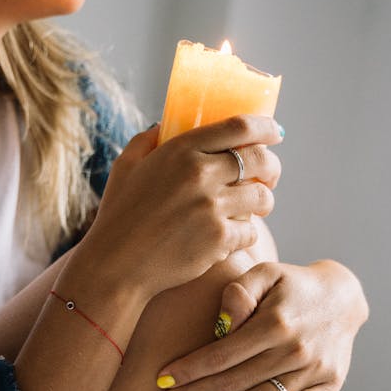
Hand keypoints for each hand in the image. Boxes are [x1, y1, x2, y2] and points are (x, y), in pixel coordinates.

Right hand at [78, 115, 282, 301]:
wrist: (116, 265)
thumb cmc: (118, 216)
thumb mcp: (126, 167)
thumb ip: (147, 140)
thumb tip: (165, 125)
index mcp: (181, 150)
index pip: (240, 126)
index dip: (265, 127)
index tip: (274, 132)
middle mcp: (201, 175)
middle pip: (260, 160)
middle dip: (272, 167)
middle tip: (269, 176)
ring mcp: (212, 208)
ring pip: (262, 198)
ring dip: (263, 203)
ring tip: (255, 208)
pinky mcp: (218, 240)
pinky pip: (250, 232)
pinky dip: (245, 234)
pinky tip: (233, 236)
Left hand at [156, 259, 368, 390]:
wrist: (343, 297)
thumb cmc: (291, 285)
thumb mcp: (265, 274)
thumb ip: (239, 292)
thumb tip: (221, 324)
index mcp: (275, 322)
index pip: (222, 353)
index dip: (190, 370)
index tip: (161, 381)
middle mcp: (295, 349)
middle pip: (236, 381)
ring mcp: (314, 370)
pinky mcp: (329, 385)